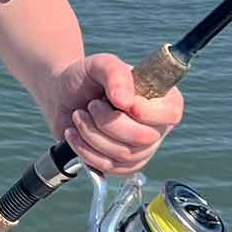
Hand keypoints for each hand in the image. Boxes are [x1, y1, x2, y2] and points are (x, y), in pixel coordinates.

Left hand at [50, 53, 183, 175]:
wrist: (62, 95)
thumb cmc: (86, 77)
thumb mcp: (99, 64)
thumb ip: (115, 74)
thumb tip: (125, 101)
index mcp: (162, 99)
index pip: (170, 114)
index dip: (142, 111)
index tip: (114, 100)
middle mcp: (157, 126)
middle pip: (143, 138)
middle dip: (107, 121)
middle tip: (91, 105)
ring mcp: (141, 149)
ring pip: (124, 155)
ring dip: (91, 134)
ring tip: (79, 116)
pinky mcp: (122, 164)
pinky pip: (109, 167)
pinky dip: (85, 150)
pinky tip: (74, 133)